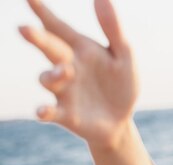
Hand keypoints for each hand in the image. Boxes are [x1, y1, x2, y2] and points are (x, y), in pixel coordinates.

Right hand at [19, 0, 138, 146]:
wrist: (121, 121)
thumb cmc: (121, 85)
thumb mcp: (124, 56)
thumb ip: (113, 29)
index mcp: (80, 49)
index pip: (58, 27)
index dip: (43, 12)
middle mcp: (67, 66)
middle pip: (49, 49)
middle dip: (37, 39)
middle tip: (24, 28)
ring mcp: (64, 91)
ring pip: (48, 79)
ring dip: (54, 75)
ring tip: (67, 71)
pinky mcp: (65, 114)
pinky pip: (50, 112)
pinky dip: (44, 111)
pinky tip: (42, 111)